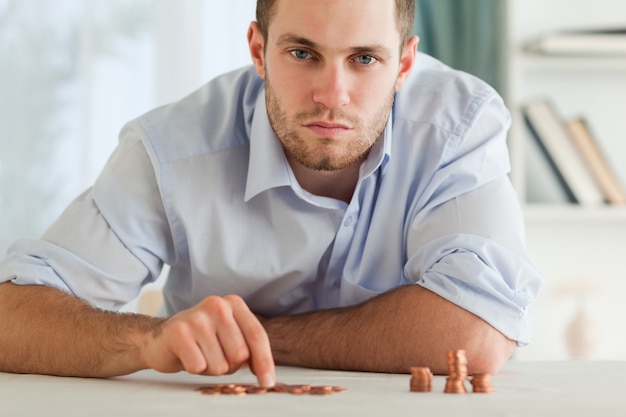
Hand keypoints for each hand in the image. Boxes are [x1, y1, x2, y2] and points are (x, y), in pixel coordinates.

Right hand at [143, 294, 274, 386]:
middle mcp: (217, 305)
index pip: (257, 335)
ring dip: (211, 368)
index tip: (268, 383)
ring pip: (220, 364)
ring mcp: (197, 317)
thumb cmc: (201, 341)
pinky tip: (187, 355)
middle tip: (214, 355)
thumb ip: (249, 349)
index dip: (265, 362)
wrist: (161, 338)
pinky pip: (199, 366)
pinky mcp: (178, 331)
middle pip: (240, 353)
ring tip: (200, 354)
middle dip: (230, 365)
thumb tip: (266, 377)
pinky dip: (194, 368)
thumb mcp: (229, 337)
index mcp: (234, 304)